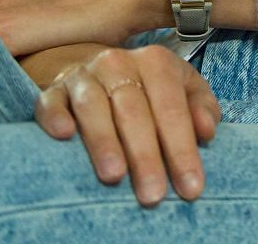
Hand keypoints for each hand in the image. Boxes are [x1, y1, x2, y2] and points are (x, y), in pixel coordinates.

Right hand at [27, 42, 220, 205]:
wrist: (100, 71)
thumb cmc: (151, 89)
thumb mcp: (184, 89)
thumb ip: (202, 108)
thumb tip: (207, 131)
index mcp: (156, 62)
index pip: (172, 107)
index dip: (182, 148)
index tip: (191, 188)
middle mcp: (118, 63)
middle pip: (134, 111)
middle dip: (146, 155)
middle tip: (153, 195)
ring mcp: (83, 76)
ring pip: (93, 107)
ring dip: (103, 141)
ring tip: (114, 176)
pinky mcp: (52, 90)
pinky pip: (50, 102)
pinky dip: (55, 117)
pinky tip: (64, 136)